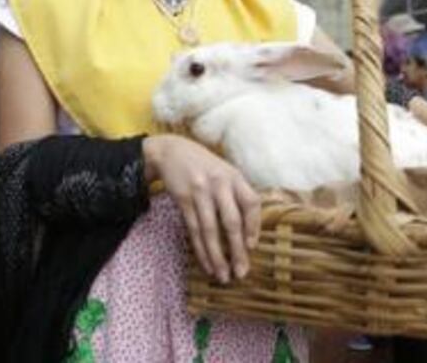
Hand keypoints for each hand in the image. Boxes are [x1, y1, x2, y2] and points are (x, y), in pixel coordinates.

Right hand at [143, 134, 259, 283]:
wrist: (172, 151)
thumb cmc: (205, 167)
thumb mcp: (226, 173)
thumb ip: (237, 195)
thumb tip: (250, 231)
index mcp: (235, 177)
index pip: (251, 203)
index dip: (254, 226)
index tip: (252, 247)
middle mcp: (220, 184)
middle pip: (231, 221)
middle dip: (237, 250)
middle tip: (242, 272)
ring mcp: (200, 192)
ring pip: (210, 230)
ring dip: (217, 256)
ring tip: (223, 276)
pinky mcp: (184, 200)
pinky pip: (194, 229)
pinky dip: (201, 250)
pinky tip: (206, 264)